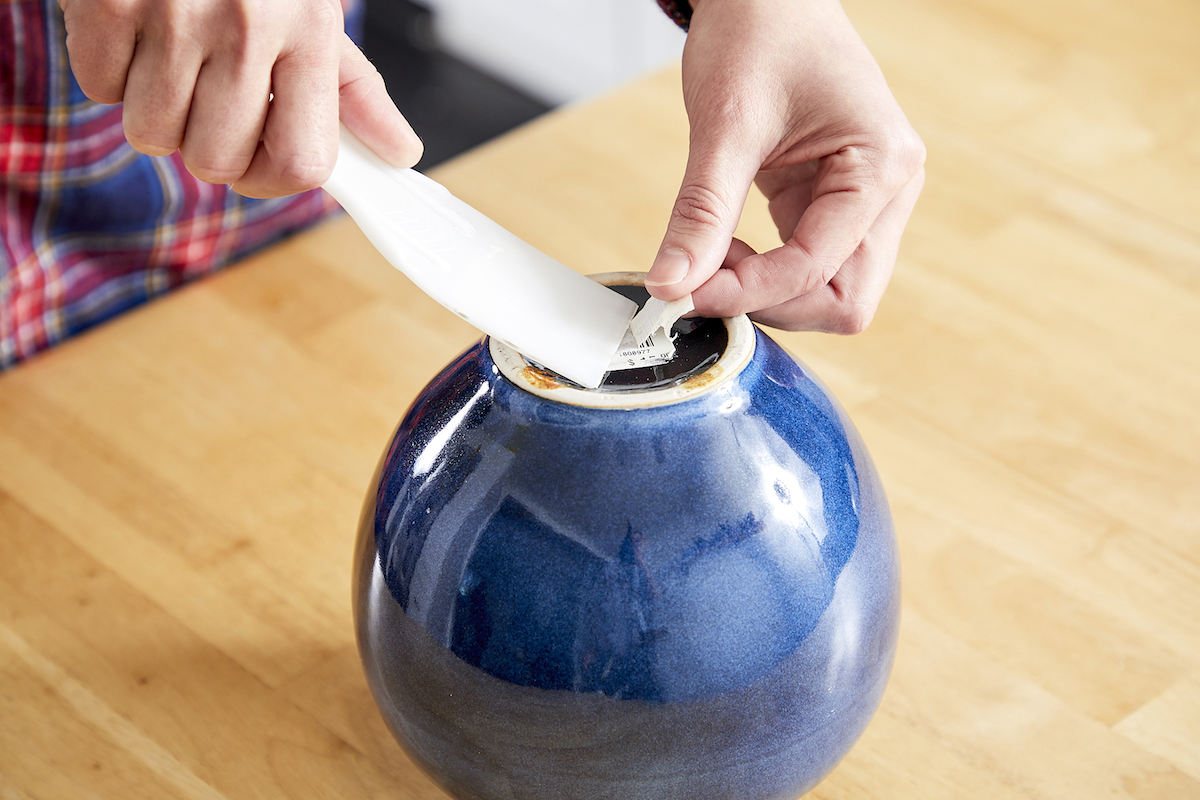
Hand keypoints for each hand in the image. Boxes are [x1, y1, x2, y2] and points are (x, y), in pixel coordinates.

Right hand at [58, 0, 422, 197]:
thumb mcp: (313, 10)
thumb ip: (353, 90)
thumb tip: (400, 152)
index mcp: (310, 33)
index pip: (301, 162)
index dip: (272, 181)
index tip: (257, 164)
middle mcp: (249, 26)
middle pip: (217, 161)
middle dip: (204, 143)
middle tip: (206, 94)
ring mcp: (176, 14)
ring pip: (153, 134)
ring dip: (155, 109)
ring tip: (172, 55)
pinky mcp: (110, 3)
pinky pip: (102, 89)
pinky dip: (112, 70)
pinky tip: (137, 31)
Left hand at [645, 0, 924, 332]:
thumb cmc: (760, 30)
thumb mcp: (725, 124)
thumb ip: (701, 213)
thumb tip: (671, 286)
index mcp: (881, 165)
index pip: (819, 269)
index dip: (750, 293)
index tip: (685, 295)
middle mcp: (889, 191)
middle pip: (844, 300)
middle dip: (771, 304)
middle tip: (701, 284)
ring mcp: (868, 202)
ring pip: (831, 292)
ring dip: (768, 294)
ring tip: (712, 256)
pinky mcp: (837, 204)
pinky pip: (810, 267)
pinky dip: (765, 274)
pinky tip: (726, 249)